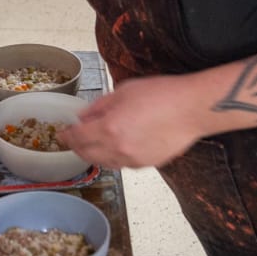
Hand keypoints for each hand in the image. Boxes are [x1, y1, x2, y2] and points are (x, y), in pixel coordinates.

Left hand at [58, 76, 210, 168]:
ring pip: (105, 162)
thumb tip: (83, 116)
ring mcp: (134, 160)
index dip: (67, 136)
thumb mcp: (123, 91)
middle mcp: (119, 148)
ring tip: (95, 141)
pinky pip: (123, 163)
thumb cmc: (163, 95)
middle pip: (87, 155)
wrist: (193, 109)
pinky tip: (119, 143)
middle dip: (77, 147)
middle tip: (74, 139)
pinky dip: (115, 156)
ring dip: (96, 153)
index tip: (63, 133)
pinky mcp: (148, 164)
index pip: (77, 138)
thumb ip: (99, 106)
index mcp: (110, 128)